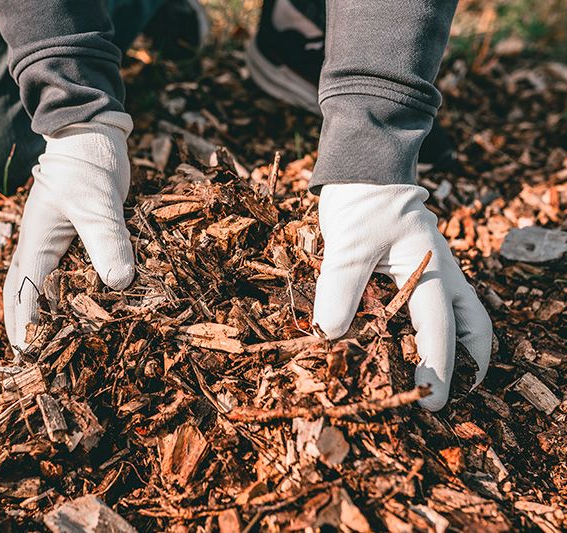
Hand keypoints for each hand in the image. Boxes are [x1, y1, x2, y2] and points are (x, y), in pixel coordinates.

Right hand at [3, 112, 135, 352]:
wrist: (90, 135)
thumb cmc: (86, 167)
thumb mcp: (97, 204)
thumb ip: (106, 241)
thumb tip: (119, 284)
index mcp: (35, 244)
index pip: (26, 295)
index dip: (27, 329)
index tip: (31, 360)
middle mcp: (37, 246)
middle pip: (20, 294)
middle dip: (22, 328)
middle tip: (29, 361)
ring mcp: (51, 242)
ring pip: (36, 285)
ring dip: (38, 313)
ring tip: (46, 343)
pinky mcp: (70, 237)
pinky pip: (59, 273)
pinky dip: (61, 294)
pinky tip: (77, 307)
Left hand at [313, 184, 491, 410]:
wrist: (364, 170)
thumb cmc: (359, 204)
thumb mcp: (347, 246)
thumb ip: (340, 289)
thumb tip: (331, 335)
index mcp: (431, 269)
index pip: (440, 327)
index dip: (437, 367)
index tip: (430, 401)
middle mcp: (442, 273)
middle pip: (473, 326)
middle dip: (468, 364)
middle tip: (451, 397)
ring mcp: (435, 271)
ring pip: (464, 316)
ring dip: (461, 348)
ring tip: (445, 379)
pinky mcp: (420, 270)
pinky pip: (440, 306)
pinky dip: (438, 330)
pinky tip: (415, 346)